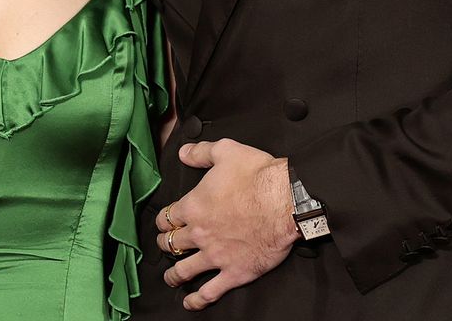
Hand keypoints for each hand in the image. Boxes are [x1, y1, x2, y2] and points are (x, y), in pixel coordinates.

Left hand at [155, 139, 296, 310]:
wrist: (287, 200)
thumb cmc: (259, 175)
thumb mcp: (226, 151)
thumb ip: (201, 152)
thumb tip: (184, 152)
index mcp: (194, 205)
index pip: (168, 216)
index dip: (164, 220)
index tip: (165, 223)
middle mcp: (200, 232)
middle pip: (172, 243)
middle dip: (166, 244)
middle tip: (166, 245)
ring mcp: (215, 255)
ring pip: (184, 270)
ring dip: (174, 274)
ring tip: (171, 276)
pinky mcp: (234, 272)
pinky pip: (209, 291)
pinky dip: (197, 300)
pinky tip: (190, 302)